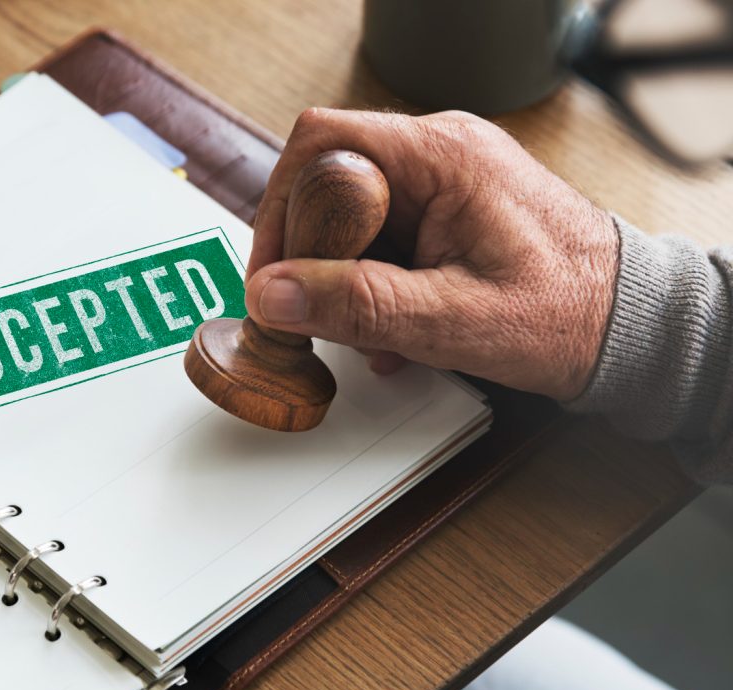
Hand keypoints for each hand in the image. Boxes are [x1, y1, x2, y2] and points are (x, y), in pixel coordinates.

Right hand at [244, 109, 619, 400]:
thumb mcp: (452, 320)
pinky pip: (380, 235)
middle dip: (314, 257)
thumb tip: (273, 294)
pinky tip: (393, 327)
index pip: (322, 146)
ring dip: (344, 279)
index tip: (275, 275)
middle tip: (322, 314)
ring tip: (375, 332)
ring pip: (350, 217)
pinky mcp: (445, 209)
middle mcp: (440, 153)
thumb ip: (357, 305)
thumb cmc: (567, 314)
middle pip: (328, 184)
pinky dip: (370, 283)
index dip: (281, 209)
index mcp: (443, 157)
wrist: (627, 325)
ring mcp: (442, 180)